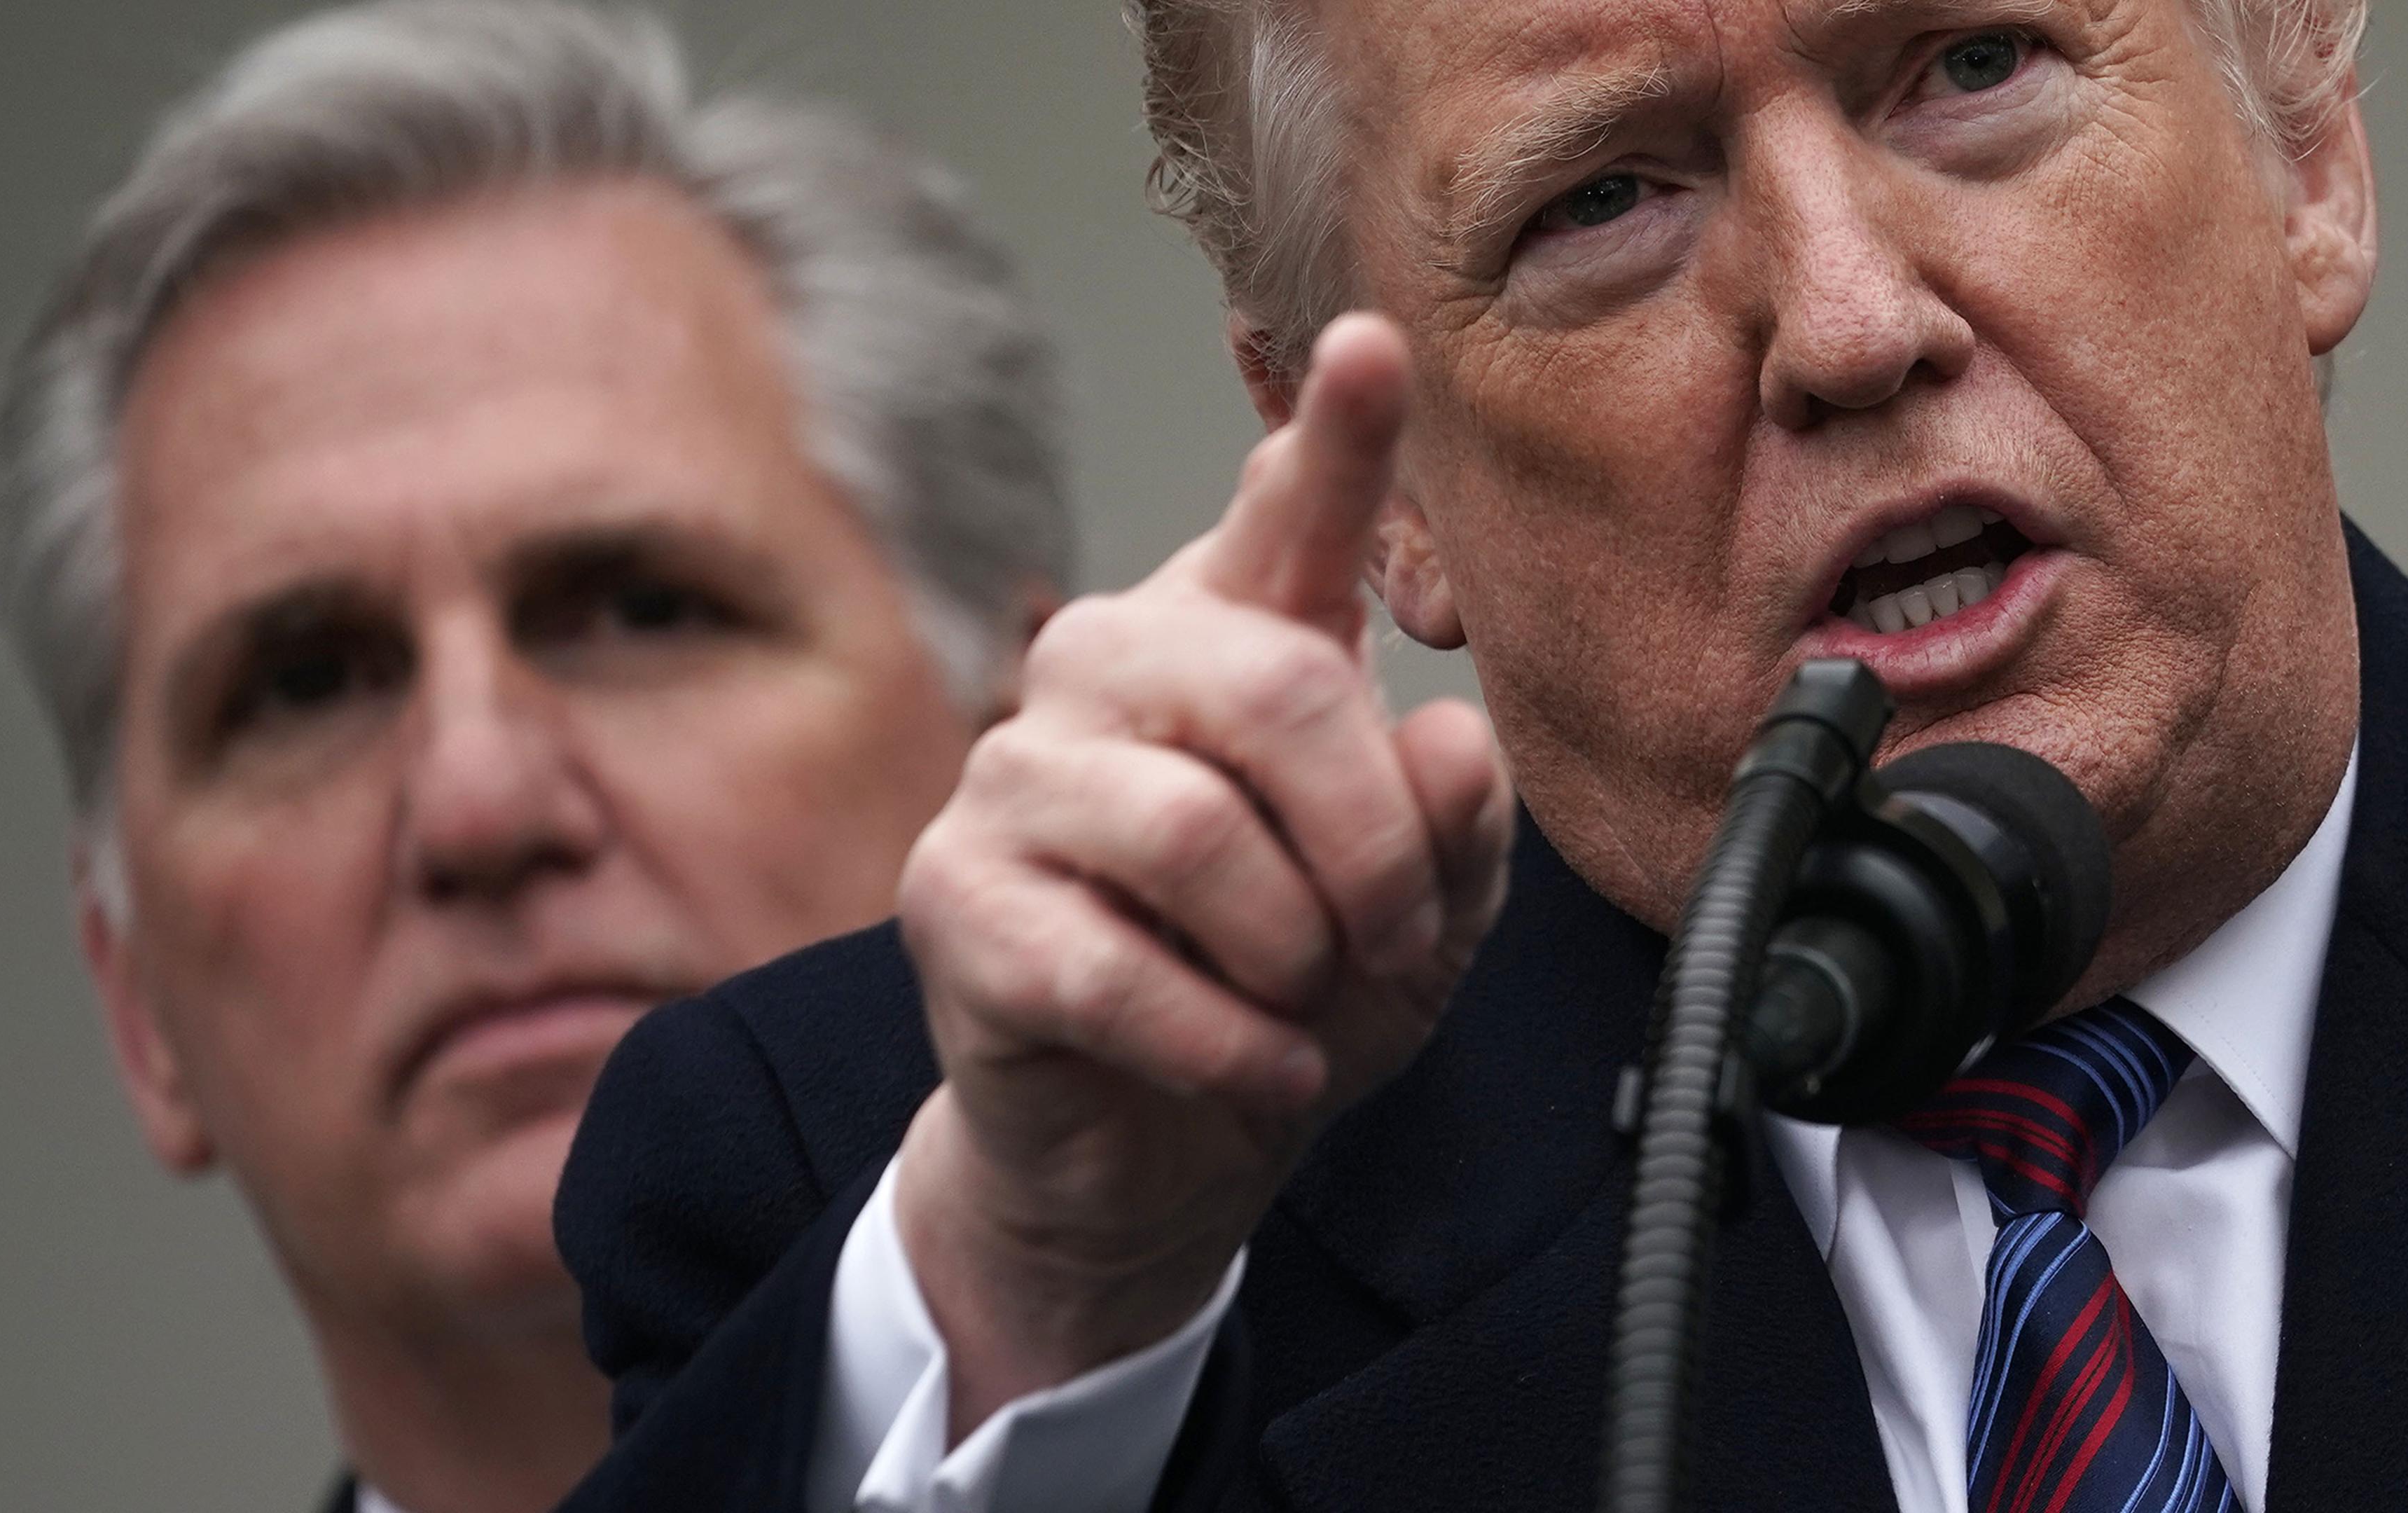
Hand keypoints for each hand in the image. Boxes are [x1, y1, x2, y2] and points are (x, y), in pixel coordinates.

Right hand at [891, 314, 1513, 1437]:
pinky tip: (1257, 1068)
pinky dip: (1223, 1042)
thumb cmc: (1287, 995)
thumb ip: (1453, 824)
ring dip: (1292, 952)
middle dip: (1372, 845)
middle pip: (1273, 687)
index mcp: (1232, 645)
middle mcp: (1111, 671)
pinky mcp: (954, 900)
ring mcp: (1016, 777)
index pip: (1286, 523)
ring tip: (1303, 1008)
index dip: (1335, 438)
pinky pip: (1112, 965)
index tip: (1375, 347)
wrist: (1156, 1150)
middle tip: (1394, 944)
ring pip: (1193, 831)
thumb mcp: (1421, 920)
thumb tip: (1450, 739)